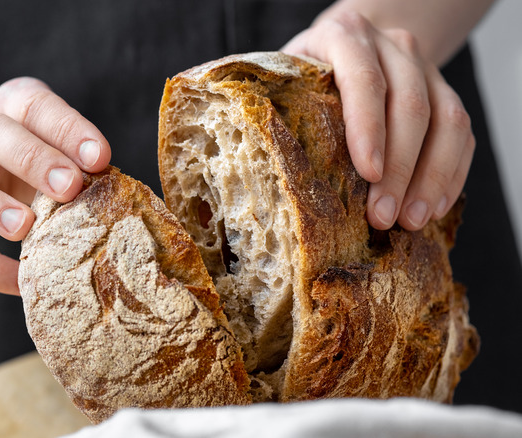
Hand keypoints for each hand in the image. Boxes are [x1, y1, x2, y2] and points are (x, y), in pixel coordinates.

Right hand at [0, 77, 110, 294]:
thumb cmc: (34, 155)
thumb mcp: (56, 145)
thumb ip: (79, 164)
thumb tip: (122, 203)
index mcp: (12, 105)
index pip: (36, 106)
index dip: (68, 129)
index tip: (101, 158)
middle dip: (33, 160)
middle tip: (70, 187)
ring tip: (26, 227)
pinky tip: (21, 281)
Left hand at [282, 11, 474, 230]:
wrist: (348, 41)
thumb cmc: (304, 71)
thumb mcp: (284, 76)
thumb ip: (274, 108)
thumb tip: (259, 168)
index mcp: (344, 36)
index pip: (364, 78)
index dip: (368, 126)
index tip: (369, 172)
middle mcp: (391, 45)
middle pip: (410, 105)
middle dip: (400, 168)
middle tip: (383, 215)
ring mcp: (425, 67)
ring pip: (447, 119)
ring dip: (432, 177)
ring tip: (412, 220)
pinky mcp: (445, 92)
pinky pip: (462, 134)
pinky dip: (451, 174)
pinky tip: (433, 208)